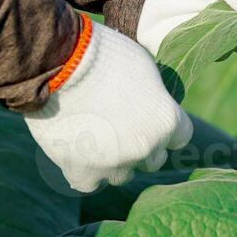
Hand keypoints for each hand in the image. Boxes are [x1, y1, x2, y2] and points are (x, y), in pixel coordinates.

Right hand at [24, 19, 192, 191]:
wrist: (56, 63)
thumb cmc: (101, 54)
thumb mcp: (142, 66)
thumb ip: (152, 94)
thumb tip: (151, 102)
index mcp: (166, 120)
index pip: (180, 137)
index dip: (164, 128)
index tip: (150, 119)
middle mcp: (146, 148)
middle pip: (152, 159)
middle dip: (140, 145)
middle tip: (118, 126)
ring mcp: (114, 164)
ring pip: (122, 175)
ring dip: (113, 161)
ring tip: (94, 138)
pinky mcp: (82, 172)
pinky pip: (89, 182)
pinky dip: (84, 171)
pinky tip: (77, 153)